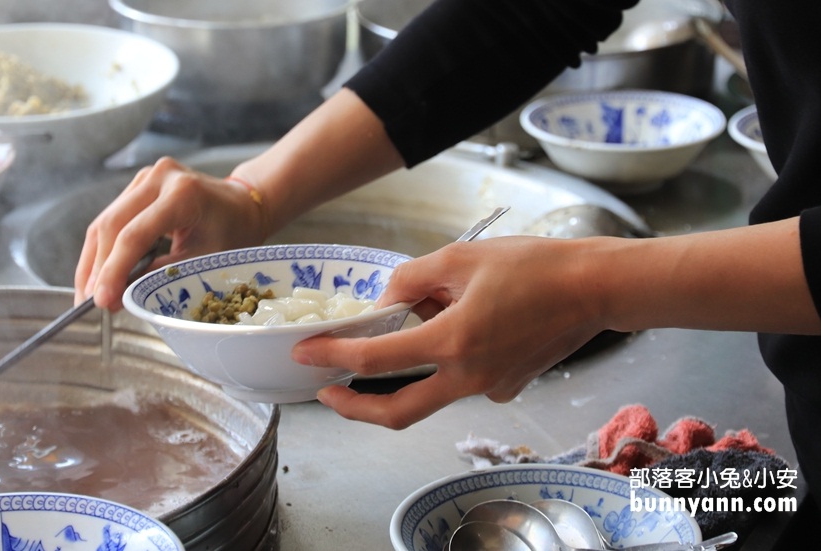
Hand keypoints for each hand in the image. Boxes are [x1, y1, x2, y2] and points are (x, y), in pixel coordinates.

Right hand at [74, 156, 266, 309]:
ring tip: (89, 295)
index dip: (114, 270)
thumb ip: (162, 274)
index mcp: (182, 193)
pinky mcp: (137, 185)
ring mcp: (145, 177)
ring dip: (94, 261)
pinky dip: (102, 249)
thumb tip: (119, 296)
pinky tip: (98, 275)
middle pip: (112, 225)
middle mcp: (159, 177)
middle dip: (99, 269)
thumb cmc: (232, 231)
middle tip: (91, 303)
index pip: (135, 235)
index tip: (101, 301)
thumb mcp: (203, 258)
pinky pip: (111, 218)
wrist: (242, 204)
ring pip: (105, 221)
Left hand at [296, 236, 605, 428]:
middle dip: (354, 407)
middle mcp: (469, 378)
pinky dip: (449, 358)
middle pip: (397, 411)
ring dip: (410, 366)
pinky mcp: (506, 389)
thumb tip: (385, 303)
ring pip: (430, 392)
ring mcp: (490, 390)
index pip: (375, 360)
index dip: (333, 356)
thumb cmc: (534, 266)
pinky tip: (468, 321)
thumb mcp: (460, 257)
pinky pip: (463, 379)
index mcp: (453, 342)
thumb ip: (411, 280)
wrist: (596, 288)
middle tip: (326, 392)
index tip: (306, 354)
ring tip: (424, 314)